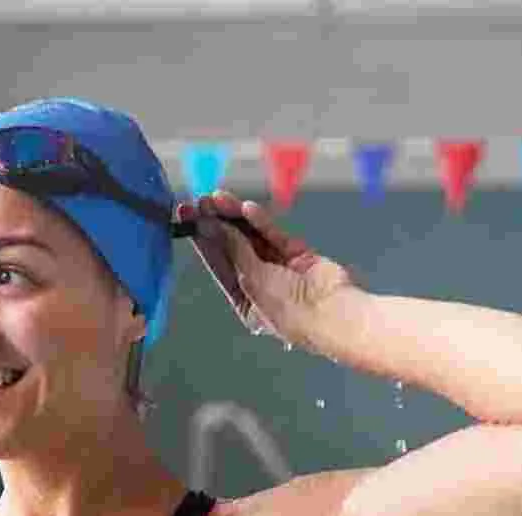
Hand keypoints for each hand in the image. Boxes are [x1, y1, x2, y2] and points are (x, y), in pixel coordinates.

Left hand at [178, 191, 354, 345]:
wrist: (334, 313)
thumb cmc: (288, 308)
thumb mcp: (253, 281)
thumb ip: (235, 250)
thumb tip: (212, 226)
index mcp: (246, 300)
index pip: (219, 265)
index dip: (203, 241)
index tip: (187, 218)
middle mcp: (260, 283)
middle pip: (233, 248)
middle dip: (215, 224)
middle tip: (197, 202)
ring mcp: (280, 268)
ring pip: (252, 238)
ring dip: (234, 218)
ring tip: (217, 197)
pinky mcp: (299, 254)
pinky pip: (274, 235)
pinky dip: (261, 221)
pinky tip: (244, 208)